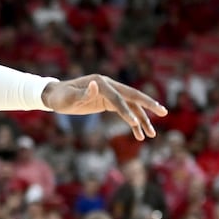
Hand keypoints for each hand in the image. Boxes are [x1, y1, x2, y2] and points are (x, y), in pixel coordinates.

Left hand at [41, 75, 166, 140]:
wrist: (54, 95)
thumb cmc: (60, 97)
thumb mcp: (67, 98)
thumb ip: (82, 94)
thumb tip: (96, 85)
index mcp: (101, 83)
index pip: (117, 97)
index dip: (126, 110)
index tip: (134, 123)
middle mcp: (108, 85)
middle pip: (132, 96)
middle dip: (148, 105)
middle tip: (164, 112)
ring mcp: (110, 93)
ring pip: (131, 105)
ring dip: (142, 119)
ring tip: (152, 135)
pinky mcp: (108, 102)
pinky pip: (125, 111)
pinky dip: (133, 121)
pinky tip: (139, 134)